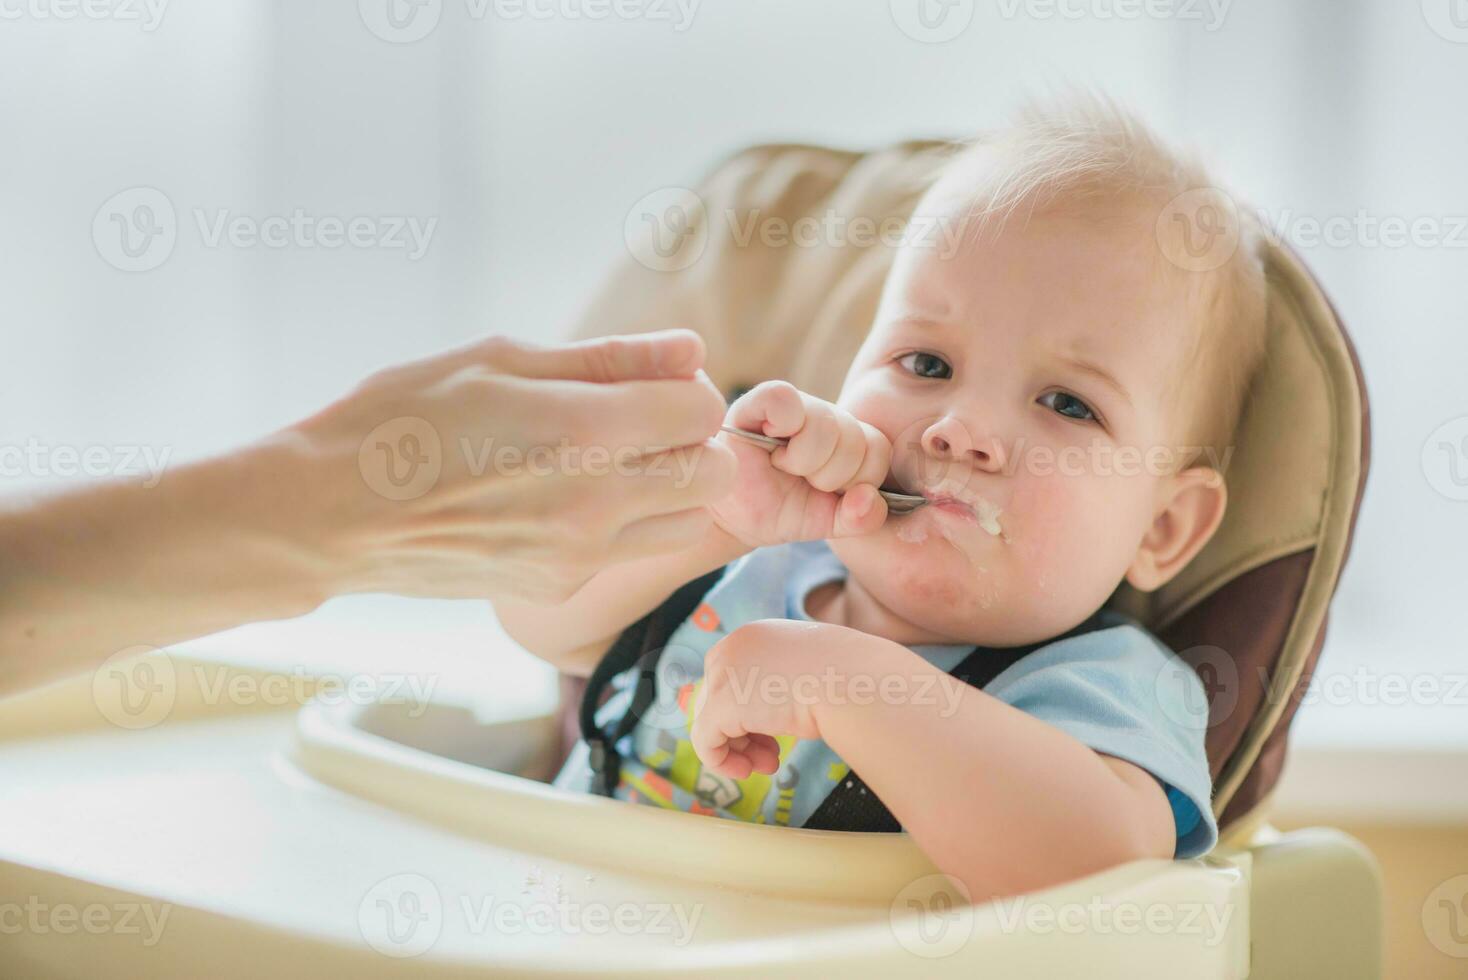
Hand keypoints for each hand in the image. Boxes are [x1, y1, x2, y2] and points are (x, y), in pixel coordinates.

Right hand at [282, 330, 737, 603]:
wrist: (333, 514)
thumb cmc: (404, 417)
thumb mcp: (499, 360)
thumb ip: (606, 358)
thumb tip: (689, 349)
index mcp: (583, 430)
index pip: (705, 409)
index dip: (688, 387)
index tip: (652, 384)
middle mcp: (596, 501)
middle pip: (716, 472)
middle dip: (695, 441)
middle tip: (644, 424)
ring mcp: (580, 553)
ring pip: (688, 522)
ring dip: (673, 489)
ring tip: (612, 464)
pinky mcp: (559, 586)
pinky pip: (633, 552)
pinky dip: (626, 525)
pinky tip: (567, 501)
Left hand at [689, 619, 838, 779]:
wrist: (851, 680)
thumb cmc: (846, 676)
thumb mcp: (811, 669)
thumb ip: (783, 681)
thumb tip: (778, 706)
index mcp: (756, 635)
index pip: (733, 677)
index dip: (750, 712)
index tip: (773, 735)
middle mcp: (732, 647)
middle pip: (719, 699)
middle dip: (744, 733)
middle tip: (772, 755)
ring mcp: (723, 674)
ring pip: (711, 721)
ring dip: (739, 750)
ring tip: (767, 765)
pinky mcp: (720, 705)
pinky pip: (705, 741)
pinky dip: (721, 762)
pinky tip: (747, 772)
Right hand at [709, 381, 890, 547]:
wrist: (732, 516)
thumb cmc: (779, 510)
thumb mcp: (826, 522)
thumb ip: (859, 518)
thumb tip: (868, 499)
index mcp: (847, 440)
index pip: (878, 449)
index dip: (858, 479)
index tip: (827, 491)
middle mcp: (826, 416)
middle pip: (854, 438)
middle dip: (828, 476)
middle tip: (799, 479)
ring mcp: (796, 405)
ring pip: (826, 424)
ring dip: (802, 459)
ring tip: (782, 465)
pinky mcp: (759, 400)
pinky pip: (785, 399)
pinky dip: (780, 424)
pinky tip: (769, 443)